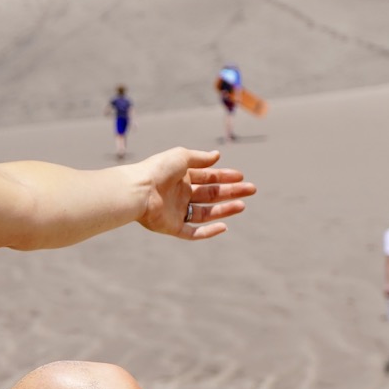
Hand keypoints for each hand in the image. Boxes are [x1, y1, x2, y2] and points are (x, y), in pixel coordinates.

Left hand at [133, 148, 253, 239]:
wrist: (137, 191)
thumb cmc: (157, 170)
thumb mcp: (181, 157)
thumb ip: (200, 158)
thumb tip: (217, 156)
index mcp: (181, 177)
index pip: (207, 177)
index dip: (224, 176)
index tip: (241, 176)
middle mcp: (180, 194)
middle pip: (210, 194)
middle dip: (231, 191)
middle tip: (251, 189)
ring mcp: (176, 212)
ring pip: (206, 213)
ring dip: (224, 209)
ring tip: (242, 205)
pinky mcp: (172, 228)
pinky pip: (193, 232)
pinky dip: (209, 231)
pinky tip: (224, 226)